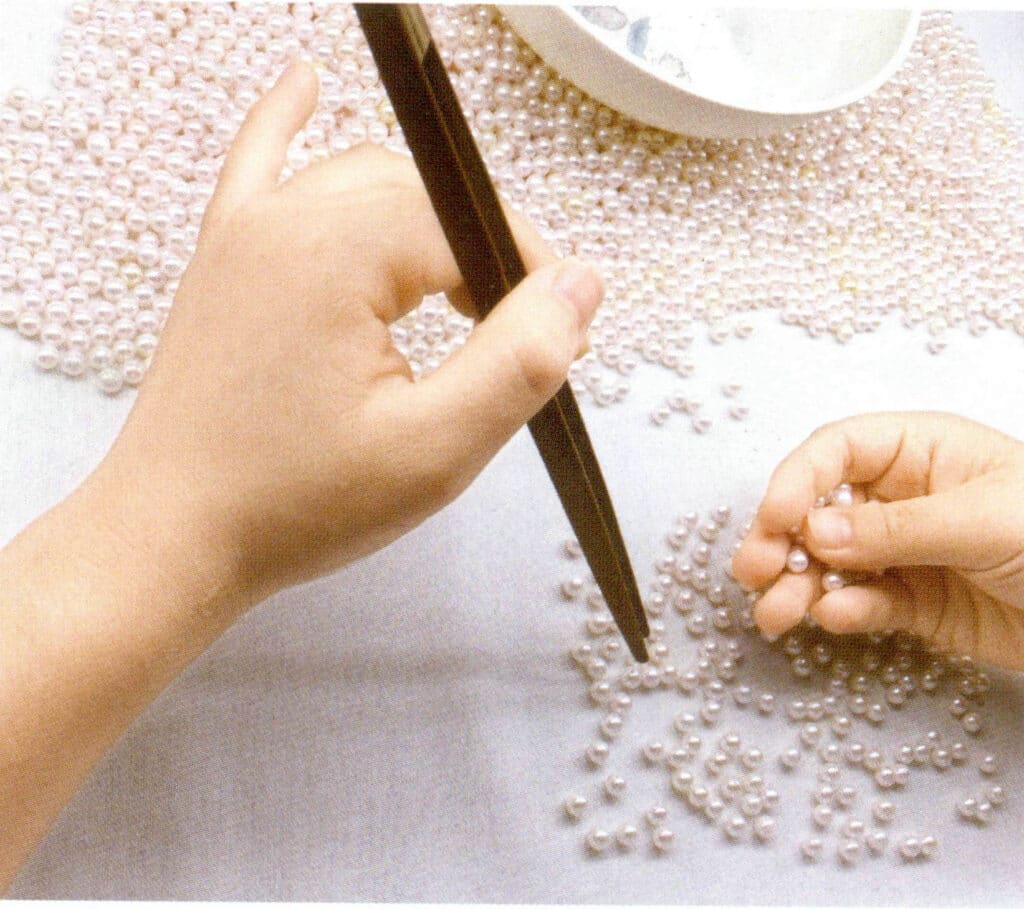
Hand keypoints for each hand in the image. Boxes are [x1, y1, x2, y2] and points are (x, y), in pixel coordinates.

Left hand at [93, 60, 602, 612]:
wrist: (171, 539)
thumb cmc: (289, 506)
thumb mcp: (434, 450)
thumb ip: (518, 361)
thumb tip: (580, 286)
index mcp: (334, 253)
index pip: (469, 224)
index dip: (531, 274)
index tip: (564, 332)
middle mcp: (282, 220)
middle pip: (423, 195)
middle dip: (487, 250)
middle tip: (520, 329)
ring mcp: (244, 233)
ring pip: (363, 180)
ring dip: (426, 216)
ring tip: (464, 287)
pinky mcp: (225, 260)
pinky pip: (261, 164)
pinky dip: (291, 123)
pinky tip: (307, 84)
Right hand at [732, 411, 1023, 670]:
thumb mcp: (983, 519)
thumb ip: (895, 527)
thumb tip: (815, 532)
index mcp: (922, 452)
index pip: (837, 450)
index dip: (797, 479)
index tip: (777, 519)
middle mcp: (904, 498)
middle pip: (818, 507)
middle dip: (779, 538)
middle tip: (754, 571)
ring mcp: (906, 552)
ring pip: (829, 562)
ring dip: (795, 585)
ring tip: (774, 615)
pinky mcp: (916, 604)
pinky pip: (863, 602)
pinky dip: (842, 612)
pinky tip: (835, 619)